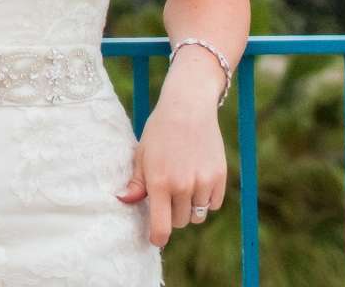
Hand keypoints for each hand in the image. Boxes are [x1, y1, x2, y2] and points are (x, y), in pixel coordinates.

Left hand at [114, 92, 226, 247]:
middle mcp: (182, 186)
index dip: (158, 238)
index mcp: (159, 182)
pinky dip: (206, 199)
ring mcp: (203, 182)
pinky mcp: (219, 177)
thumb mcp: (142, 154)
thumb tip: (125, 201)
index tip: (156, 238)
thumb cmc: (160, 131)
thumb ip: (136, 182)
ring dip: (190, 208)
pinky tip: (198, 180)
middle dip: (172, 214)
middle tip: (169, 194)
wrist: (188, 107)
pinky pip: (213, 204)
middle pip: (179, 222)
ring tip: (183, 185)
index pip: (161, 227)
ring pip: (197, 215)